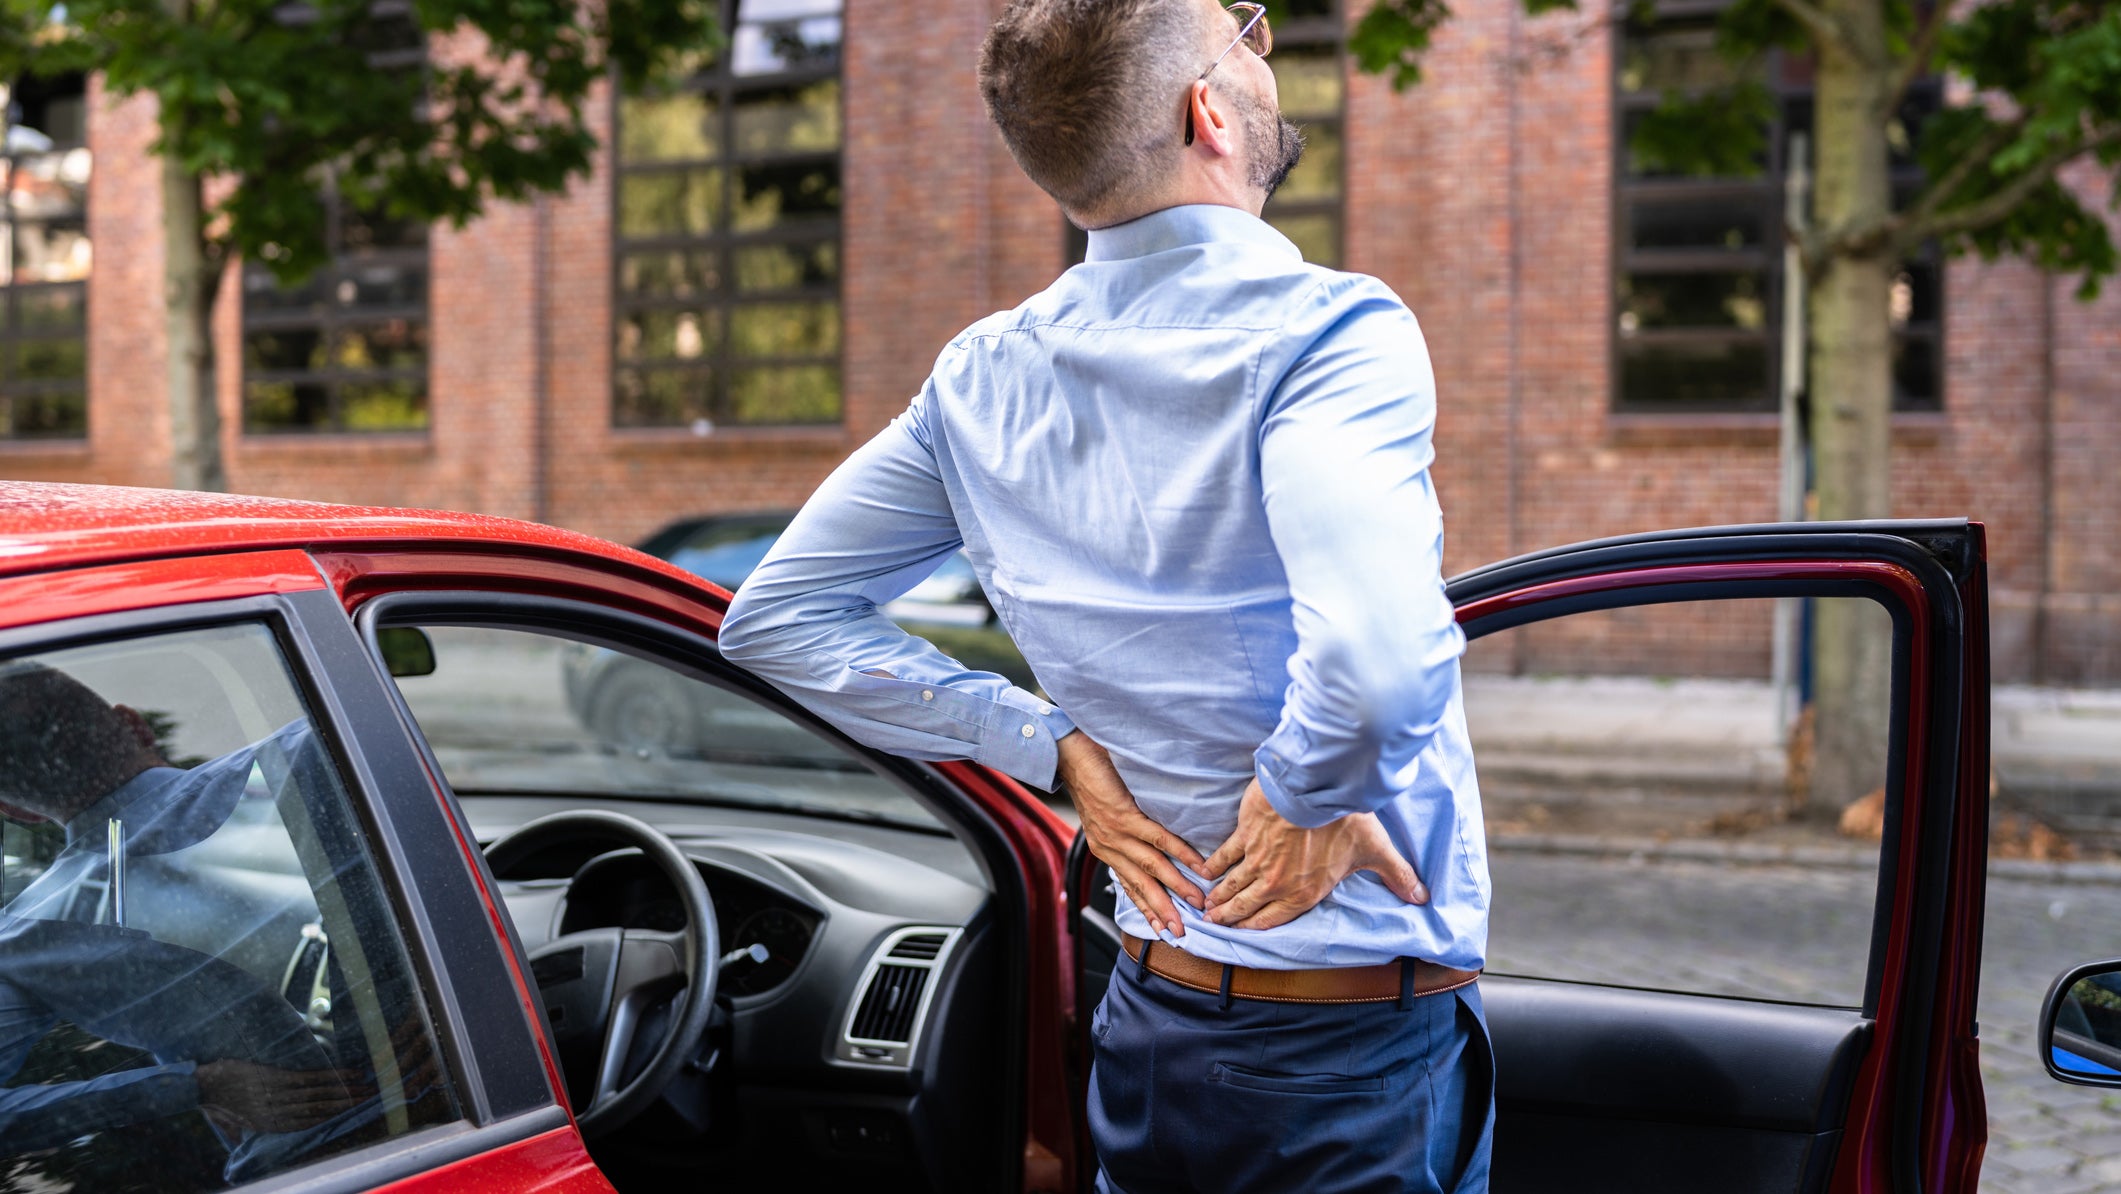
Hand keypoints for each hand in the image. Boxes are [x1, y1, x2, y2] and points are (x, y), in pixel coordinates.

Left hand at [196, 1059, 373, 1134]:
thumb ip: (237, 1135)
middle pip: (319, 1110)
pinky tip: (347, 1074)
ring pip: (319, 1095)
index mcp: (268, 1125)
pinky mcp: (276, 1078)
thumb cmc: (212, 1103)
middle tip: (371, 1099)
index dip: (332, 1118)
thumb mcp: (225, 1125)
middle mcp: (278, 1113)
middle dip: (347, 1104)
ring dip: (345, 1091)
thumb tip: (239, 1146)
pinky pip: (309, 1079)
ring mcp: (279, 1095)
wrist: (200, 1085)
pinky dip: (331, 1077)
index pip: (307, 1123)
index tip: (352, 1112)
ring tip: (366, 1088)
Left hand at [1057, 731, 1207, 937]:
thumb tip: (1151, 844)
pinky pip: (1158, 839)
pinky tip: (1197, 864)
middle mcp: (1108, 847)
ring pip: (1152, 868)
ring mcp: (1116, 833)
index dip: (1147, 909)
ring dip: (1176, 888)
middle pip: (1141, 887)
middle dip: (1163, 912)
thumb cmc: (1093, 778)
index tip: (1162, 930)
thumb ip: (1124, 832)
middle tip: (1182, 932)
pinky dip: (1180, 853)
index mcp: (1104, 849)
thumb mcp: (1105, 814)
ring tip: (1197, 901)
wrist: (1070, 754)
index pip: (1129, 887)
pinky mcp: (1124, 816)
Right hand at [1200, 781, 1426, 929]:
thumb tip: (1422, 896)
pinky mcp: (1246, 835)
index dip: (1255, 928)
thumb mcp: (1376, 850)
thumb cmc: (1345, 820)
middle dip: (1229, 916)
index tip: (1242, 932)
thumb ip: (1396, 875)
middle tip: (1212, 922)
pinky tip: (1204, 870)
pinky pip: (1226, 855)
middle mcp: (1277, 882)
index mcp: (1304, 892)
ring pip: (1233, 885)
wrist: (1315, 789)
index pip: (1274, 918)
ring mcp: (1258, 860)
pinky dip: (1214, 864)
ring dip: (1219, 896)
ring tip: (1205, 905)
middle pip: (1247, 906)